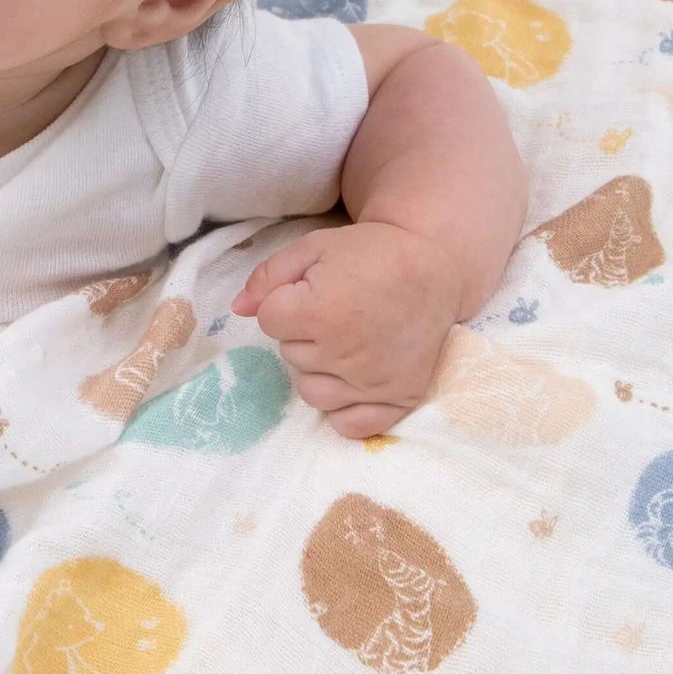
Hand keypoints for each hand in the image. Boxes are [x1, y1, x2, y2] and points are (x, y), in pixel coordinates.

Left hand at [230, 221, 465, 438]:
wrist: (435, 267)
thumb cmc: (370, 253)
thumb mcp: (313, 248)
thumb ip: (269, 277)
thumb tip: (237, 309)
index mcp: (322, 312)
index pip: (269, 321)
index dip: (285, 302)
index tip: (311, 290)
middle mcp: (347, 353)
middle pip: (290, 355)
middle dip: (303, 332)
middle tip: (337, 309)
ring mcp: (374, 381)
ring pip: (311, 392)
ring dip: (319, 369)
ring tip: (346, 341)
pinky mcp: (399, 399)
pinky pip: (349, 425)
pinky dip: (345, 407)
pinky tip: (353, 380)